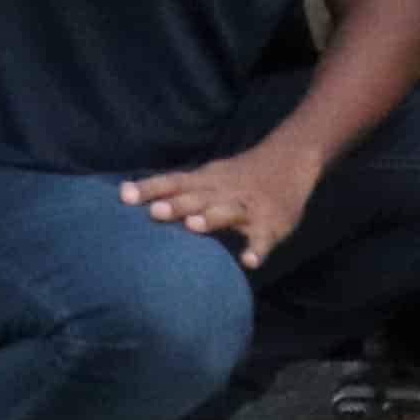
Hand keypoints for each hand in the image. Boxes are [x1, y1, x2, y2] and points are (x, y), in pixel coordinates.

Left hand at [122, 143, 317, 264]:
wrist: (294, 158)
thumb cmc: (240, 176)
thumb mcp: (211, 176)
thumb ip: (177, 189)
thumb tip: (127, 196)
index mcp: (208, 180)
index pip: (175, 181)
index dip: (151, 188)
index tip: (124, 196)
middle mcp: (225, 192)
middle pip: (198, 196)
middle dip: (177, 205)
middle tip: (154, 212)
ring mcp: (249, 207)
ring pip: (229, 211)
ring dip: (212, 217)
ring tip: (194, 226)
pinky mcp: (271, 225)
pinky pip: (263, 239)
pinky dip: (257, 249)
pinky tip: (248, 261)